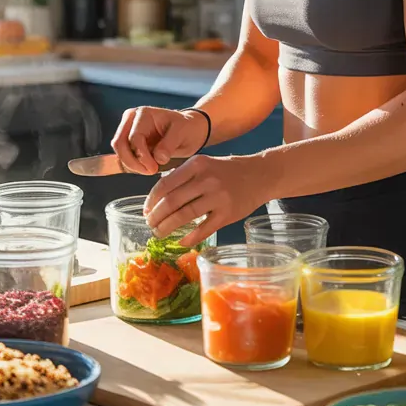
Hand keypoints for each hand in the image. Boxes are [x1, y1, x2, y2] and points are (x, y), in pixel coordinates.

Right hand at [110, 107, 208, 175]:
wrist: (189, 129)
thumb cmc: (186, 128)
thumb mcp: (182, 133)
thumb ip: (169, 144)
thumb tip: (158, 158)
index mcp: (143, 114)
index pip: (134, 138)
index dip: (141, 156)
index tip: (154, 169)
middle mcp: (131, 119)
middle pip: (119, 144)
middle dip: (132, 162)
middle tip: (150, 172)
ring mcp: (128, 130)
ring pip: (120, 152)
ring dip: (133, 165)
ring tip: (151, 169)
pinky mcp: (129, 142)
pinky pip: (124, 156)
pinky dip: (132, 165)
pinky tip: (146, 168)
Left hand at [143, 153, 271, 246]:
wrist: (260, 174)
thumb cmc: (228, 171)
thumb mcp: (204, 164)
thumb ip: (183, 176)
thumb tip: (157, 195)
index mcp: (197, 164)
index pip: (165, 184)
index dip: (151, 200)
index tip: (146, 210)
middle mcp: (206, 179)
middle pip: (172, 201)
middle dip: (156, 216)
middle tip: (150, 224)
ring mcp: (218, 197)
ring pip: (185, 215)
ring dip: (168, 227)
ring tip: (160, 233)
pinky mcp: (228, 214)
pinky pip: (204, 229)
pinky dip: (190, 238)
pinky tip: (182, 241)